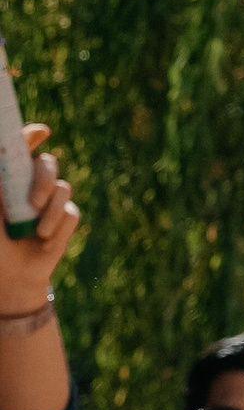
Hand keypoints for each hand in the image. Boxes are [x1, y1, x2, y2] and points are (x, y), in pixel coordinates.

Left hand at [0, 124, 75, 314]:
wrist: (11, 277)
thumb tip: (0, 166)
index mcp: (11, 180)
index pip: (22, 150)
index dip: (32, 136)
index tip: (41, 133)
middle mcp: (32, 185)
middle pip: (48, 164)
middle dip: (44, 179)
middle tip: (34, 201)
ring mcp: (52, 202)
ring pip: (64, 189)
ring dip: (50, 213)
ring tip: (37, 232)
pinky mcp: (66, 219)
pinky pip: (71, 214)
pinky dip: (58, 229)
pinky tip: (45, 242)